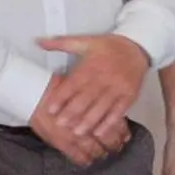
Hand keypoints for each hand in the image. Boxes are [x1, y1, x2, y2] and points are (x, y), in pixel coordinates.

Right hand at [28, 74, 115, 166]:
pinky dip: (82, 159)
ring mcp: (73, 133)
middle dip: (113, 143)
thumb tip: (107, 107)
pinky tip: (87, 162)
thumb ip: (94, 99)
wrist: (34, 93)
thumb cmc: (57, 87)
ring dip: (99, 152)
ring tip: (104, 155)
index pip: (113, 122)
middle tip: (118, 148)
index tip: (125, 136)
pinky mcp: (60, 141)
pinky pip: (74, 154)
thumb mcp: (81, 88)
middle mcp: (86, 122)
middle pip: (105, 136)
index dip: (121, 131)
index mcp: (94, 108)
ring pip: (92, 147)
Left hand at [38, 34, 149, 152]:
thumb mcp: (85, 41)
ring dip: (89, 121)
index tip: (50, 109)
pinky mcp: (129, 95)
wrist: (136, 47)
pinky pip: (118, 111)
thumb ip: (61, 43)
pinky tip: (99, 132)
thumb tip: (38, 41)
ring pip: (101, 107)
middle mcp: (104, 77)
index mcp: (91, 65)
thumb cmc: (108, 46)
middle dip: (72, 112)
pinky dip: (108, 123)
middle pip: (86, 98)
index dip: (61, 97)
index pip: (73, 84)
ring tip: (77, 133)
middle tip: (60, 125)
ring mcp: (118, 88)